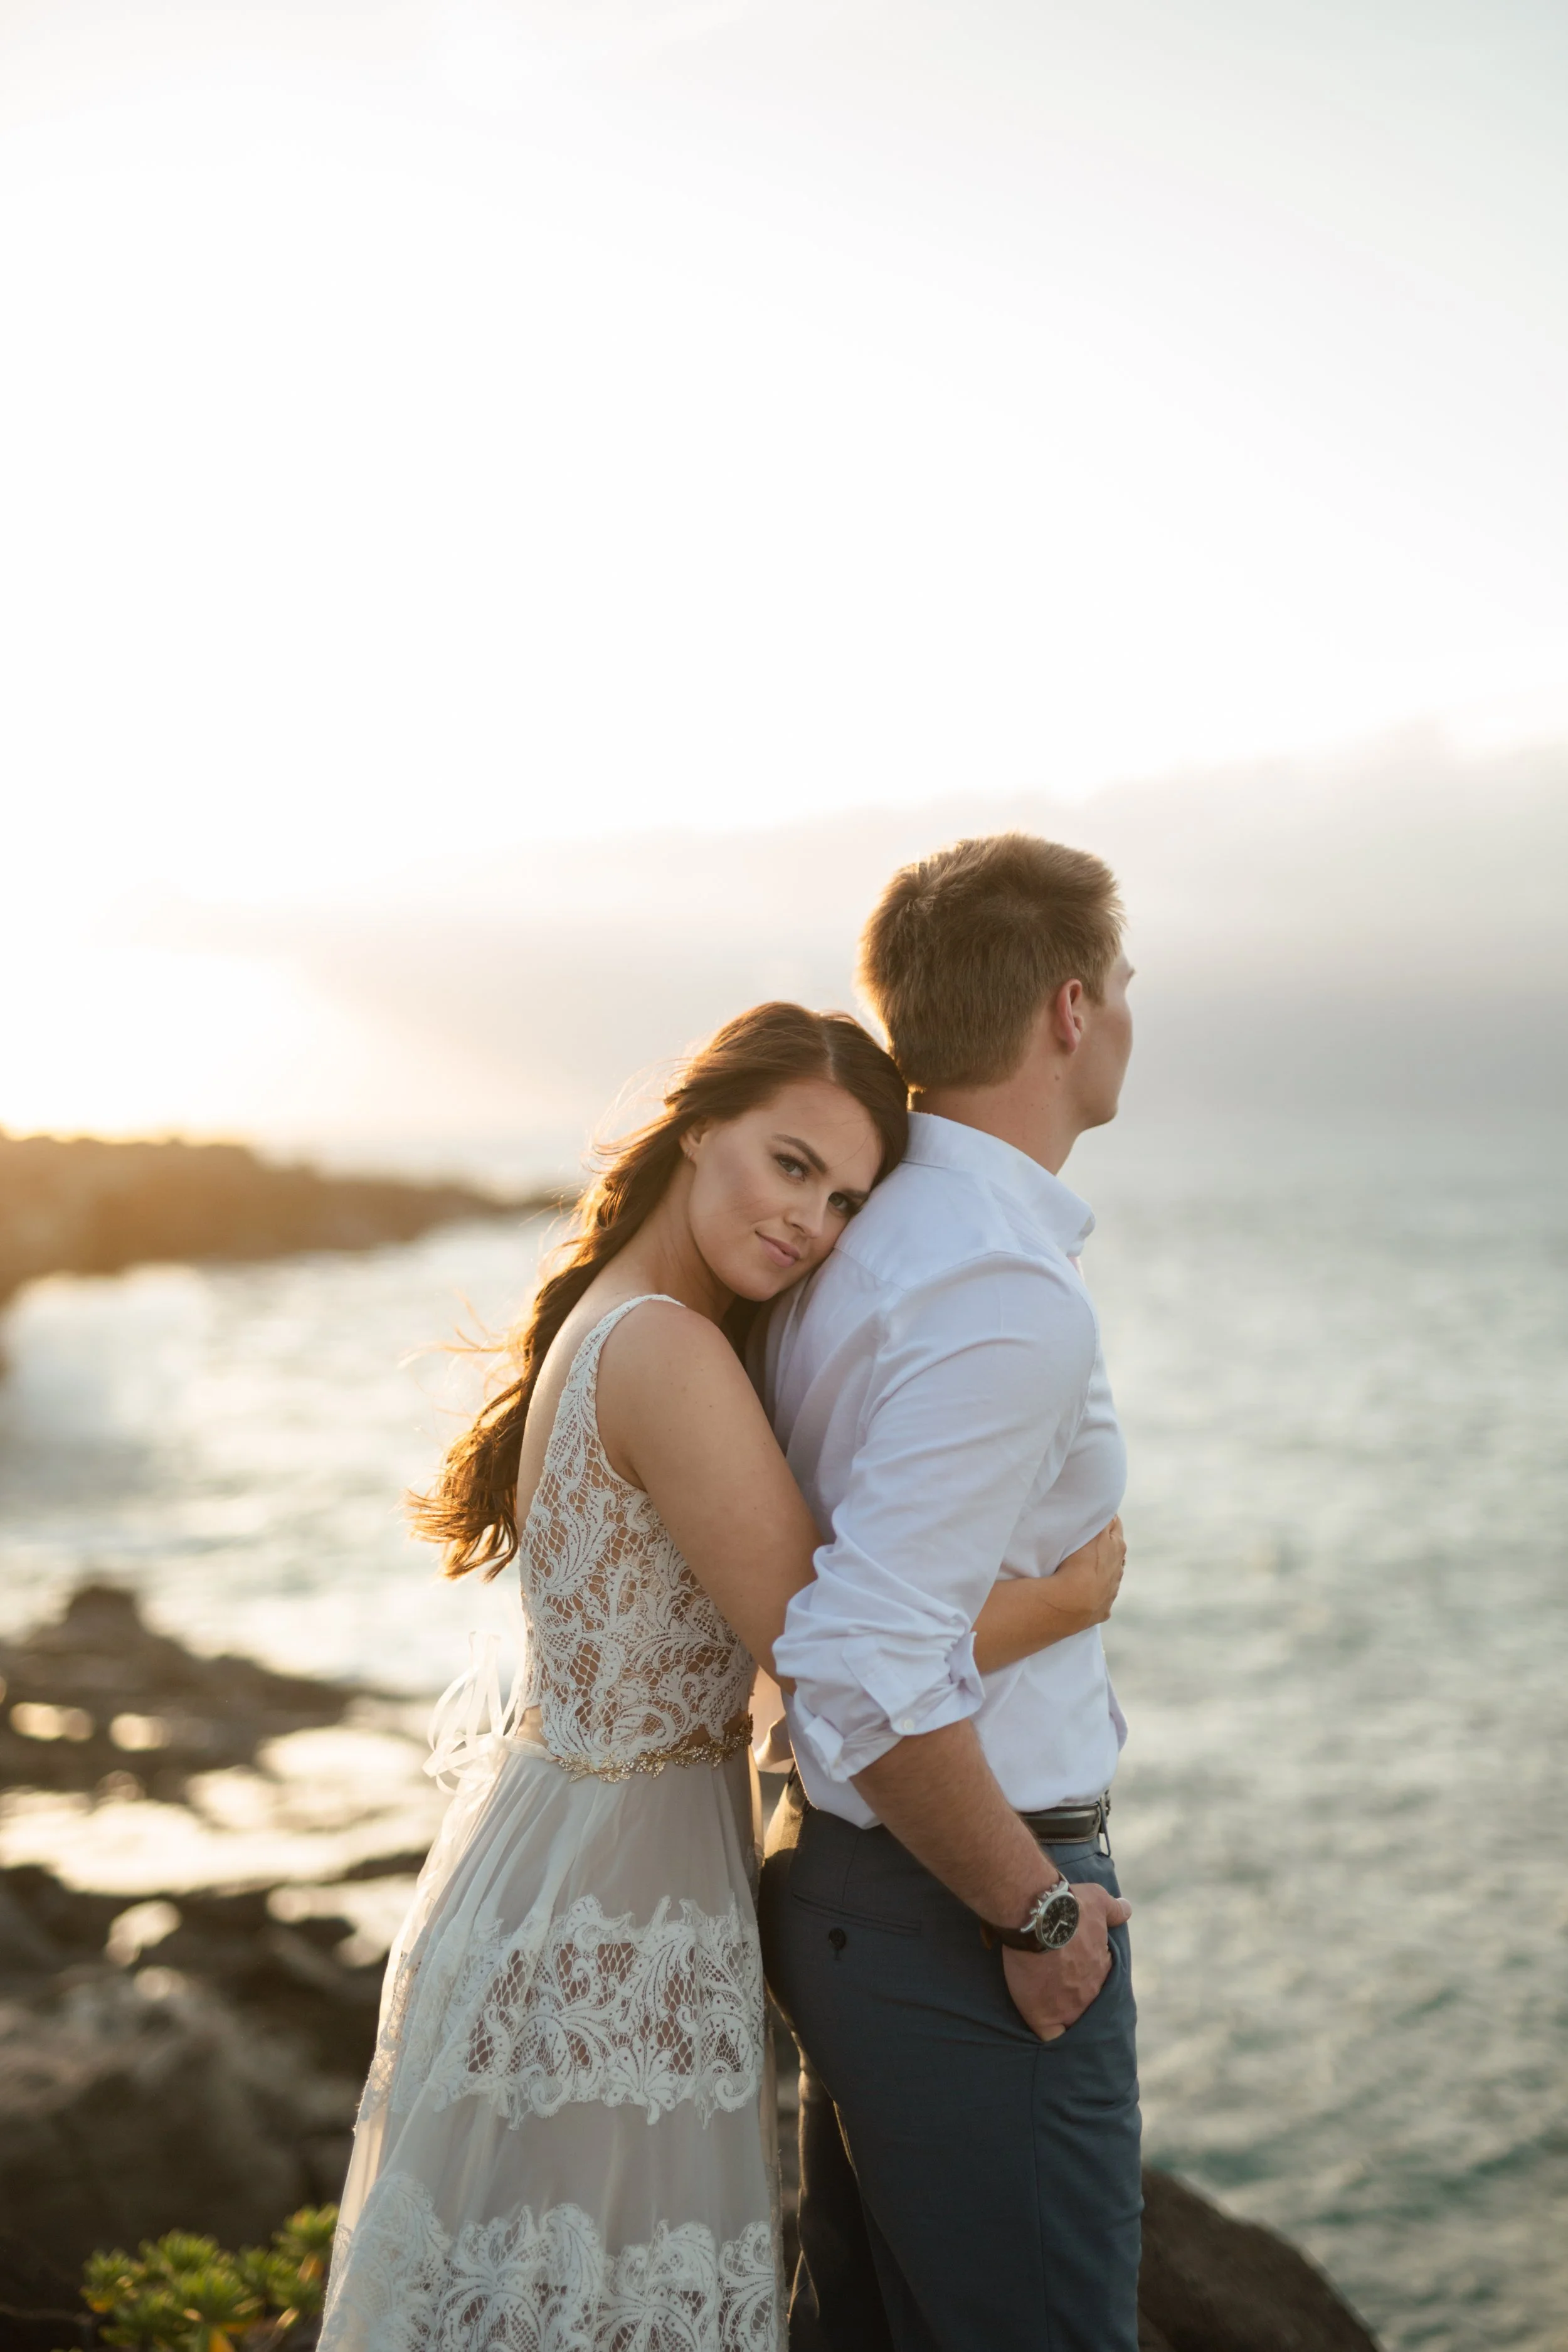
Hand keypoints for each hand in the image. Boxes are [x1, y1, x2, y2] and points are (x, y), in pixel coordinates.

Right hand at [1001, 1881, 1130, 2041]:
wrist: (1041, 1915)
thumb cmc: (1070, 1905)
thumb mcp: (1098, 1900)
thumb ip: (1114, 1909)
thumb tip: (1127, 1909)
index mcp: (1102, 1969)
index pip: (1100, 1985)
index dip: (1086, 1982)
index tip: (1075, 1975)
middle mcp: (1091, 1992)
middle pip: (1087, 2007)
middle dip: (1075, 2001)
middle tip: (1058, 1992)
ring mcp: (1069, 2007)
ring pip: (1070, 2023)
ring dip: (1061, 2017)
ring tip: (1047, 2010)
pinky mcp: (1044, 2016)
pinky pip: (1050, 2037)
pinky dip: (1047, 2035)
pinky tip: (1039, 2027)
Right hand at [1048, 1516, 1124, 1631]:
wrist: (1071, 1602)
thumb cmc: (1078, 1563)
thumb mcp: (1091, 1534)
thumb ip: (1100, 1521)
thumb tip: (1108, 1511)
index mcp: (1117, 1548)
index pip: (1115, 1526)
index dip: (1107, 1521)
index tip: (1097, 1517)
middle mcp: (1119, 1569)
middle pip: (1116, 1552)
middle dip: (1107, 1546)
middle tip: (1091, 1541)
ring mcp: (1112, 1591)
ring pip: (1110, 1577)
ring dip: (1102, 1572)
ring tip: (1085, 1570)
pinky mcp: (1103, 1610)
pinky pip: (1101, 1601)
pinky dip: (1096, 1596)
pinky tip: (1086, 1596)